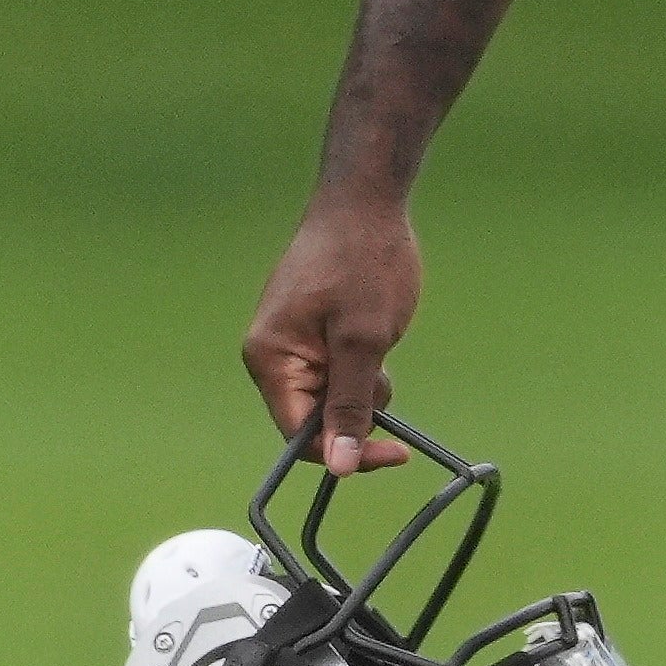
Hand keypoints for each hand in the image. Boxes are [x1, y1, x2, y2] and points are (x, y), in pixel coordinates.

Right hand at [240, 183, 421, 475]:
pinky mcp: (311, 331)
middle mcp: (271, 356)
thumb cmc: (363, 261)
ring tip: (379, 342)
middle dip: (357, 411)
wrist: (366, 200)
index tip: (394, 453)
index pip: (299, 436)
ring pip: (331, 396)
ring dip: (364, 387)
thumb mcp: (364, 341)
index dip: (345, 452)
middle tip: (385, 375)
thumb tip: (338, 466)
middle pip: (314, 420)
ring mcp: (291, 342)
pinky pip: (335, 370)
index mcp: (271, 360)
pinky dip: (362, 366)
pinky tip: (376, 333)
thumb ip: (350, 405)